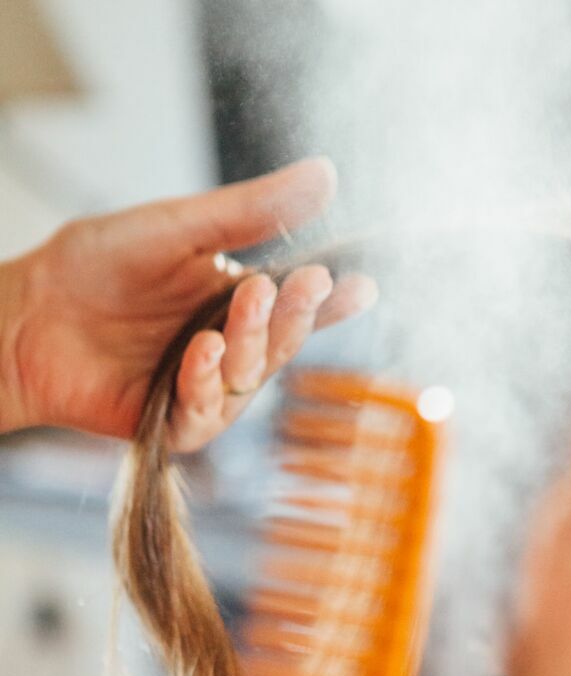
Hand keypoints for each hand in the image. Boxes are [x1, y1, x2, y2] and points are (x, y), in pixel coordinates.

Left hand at [0, 156, 372, 450]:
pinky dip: (205, 382)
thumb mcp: (180, 227)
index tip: (359, 284)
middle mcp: (229, 348)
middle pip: (283, 342)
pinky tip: (201, 352)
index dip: (331, 299)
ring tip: (238, 308)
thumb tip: (326, 177)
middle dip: (296, 315)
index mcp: (236, 300)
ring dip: (250, 343)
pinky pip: (207, 413)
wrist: (30, 315)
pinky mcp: (177, 426)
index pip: (298, 303)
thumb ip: (252, 211)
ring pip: (251, 378)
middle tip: (303, 283)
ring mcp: (206, 390)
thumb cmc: (96, 268)